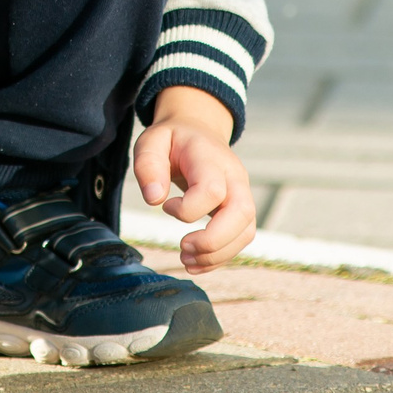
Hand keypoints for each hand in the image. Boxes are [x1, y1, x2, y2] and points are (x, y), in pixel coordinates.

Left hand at [134, 85, 254, 271]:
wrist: (197, 131)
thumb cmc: (173, 140)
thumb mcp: (151, 142)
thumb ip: (148, 166)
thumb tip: (154, 200)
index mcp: (211, 157)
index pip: (213, 190)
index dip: (187, 209)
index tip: (165, 206)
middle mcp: (234, 176)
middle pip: (241, 213)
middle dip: (212, 241)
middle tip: (182, 247)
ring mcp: (242, 193)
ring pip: (245, 231)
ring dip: (217, 254)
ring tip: (186, 259)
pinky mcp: (240, 210)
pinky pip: (241, 239)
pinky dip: (220, 257)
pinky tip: (196, 262)